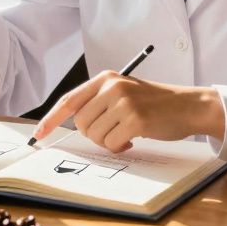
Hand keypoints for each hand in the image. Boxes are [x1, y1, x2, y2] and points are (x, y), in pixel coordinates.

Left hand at [32, 71, 225, 153]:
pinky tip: (133, 140)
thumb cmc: (154, 104)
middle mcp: (112, 87)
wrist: (188, 105)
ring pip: (94, 135)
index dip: (50, 119)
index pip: (68, 100)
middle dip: (93, 135)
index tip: (38, 134)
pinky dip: (119, 147)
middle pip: (80, 123)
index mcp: (106, 78)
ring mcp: (124, 102)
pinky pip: (111, 144)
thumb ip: (98, 102)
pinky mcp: (135, 119)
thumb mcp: (123, 93)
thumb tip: (71, 123)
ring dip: (108, 142)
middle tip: (113, 132)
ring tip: (126, 134)